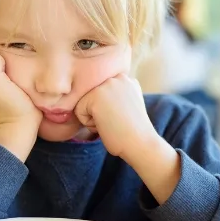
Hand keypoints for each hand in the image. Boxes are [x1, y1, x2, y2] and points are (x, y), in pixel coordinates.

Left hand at [76, 74, 180, 204]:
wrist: (140, 143)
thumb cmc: (132, 131)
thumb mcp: (127, 104)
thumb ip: (113, 95)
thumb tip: (95, 98)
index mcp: (125, 78)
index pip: (99, 92)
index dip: (106, 109)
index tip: (122, 117)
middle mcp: (116, 77)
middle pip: (90, 96)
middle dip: (99, 112)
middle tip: (117, 120)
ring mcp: (106, 84)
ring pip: (83, 102)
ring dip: (93, 117)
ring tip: (112, 122)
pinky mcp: (96, 95)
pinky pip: (78, 111)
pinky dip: (89, 124)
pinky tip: (107, 125)